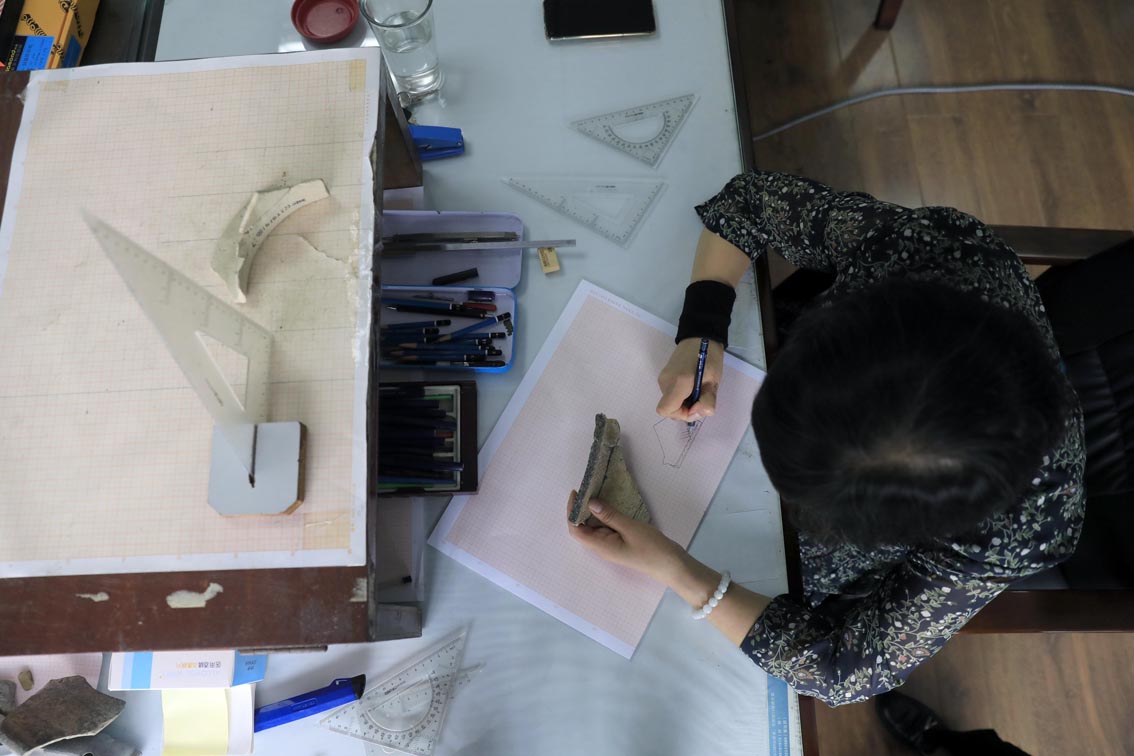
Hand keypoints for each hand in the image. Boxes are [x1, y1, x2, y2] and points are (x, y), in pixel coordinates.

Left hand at [566, 492, 687, 583]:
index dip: (571, 512)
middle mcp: (602, 546)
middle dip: (582, 509)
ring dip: (594, 511)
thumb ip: (609, 515)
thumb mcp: (630, 528)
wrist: (673, 565)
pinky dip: (606, 515)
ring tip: (598, 492)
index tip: (577, 493)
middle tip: (589, 488)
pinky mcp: (621, 541)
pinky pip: (607, 527)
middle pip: (583, 527)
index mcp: (601, 546)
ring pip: (595, 526)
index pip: (575, 530)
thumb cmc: (652, 548)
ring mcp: (612, 544)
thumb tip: (590, 503)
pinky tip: (611, 504)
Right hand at [656, 338, 724, 421]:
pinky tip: (691, 385)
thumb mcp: (713, 381)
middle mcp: (666, 382)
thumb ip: (707, 401)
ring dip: (684, 402)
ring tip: (697, 388)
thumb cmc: (709, 357)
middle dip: (685, 409)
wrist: (699, 335)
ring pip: (670, 401)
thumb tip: (696, 414)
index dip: (681, 414)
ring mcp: (663, 379)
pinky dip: (680, 395)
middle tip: (700, 396)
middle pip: (669, 408)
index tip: (695, 405)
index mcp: (678, 383)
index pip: (666, 410)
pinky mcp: (664, 376)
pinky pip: (670, 394)